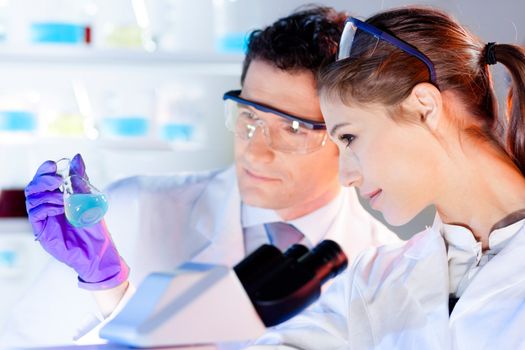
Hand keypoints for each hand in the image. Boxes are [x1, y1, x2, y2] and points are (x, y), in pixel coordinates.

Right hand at [25, 154, 128, 289]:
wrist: (98, 251)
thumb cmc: (94, 227)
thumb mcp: (89, 198)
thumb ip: (81, 178)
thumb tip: (77, 157)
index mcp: (57, 197)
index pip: (43, 180)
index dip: (44, 170)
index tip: (54, 165)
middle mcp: (48, 207)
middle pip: (33, 187)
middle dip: (42, 179)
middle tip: (56, 179)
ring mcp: (44, 219)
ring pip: (32, 199)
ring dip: (47, 194)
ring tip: (63, 198)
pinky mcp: (42, 231)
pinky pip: (35, 214)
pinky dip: (46, 207)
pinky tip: (59, 208)